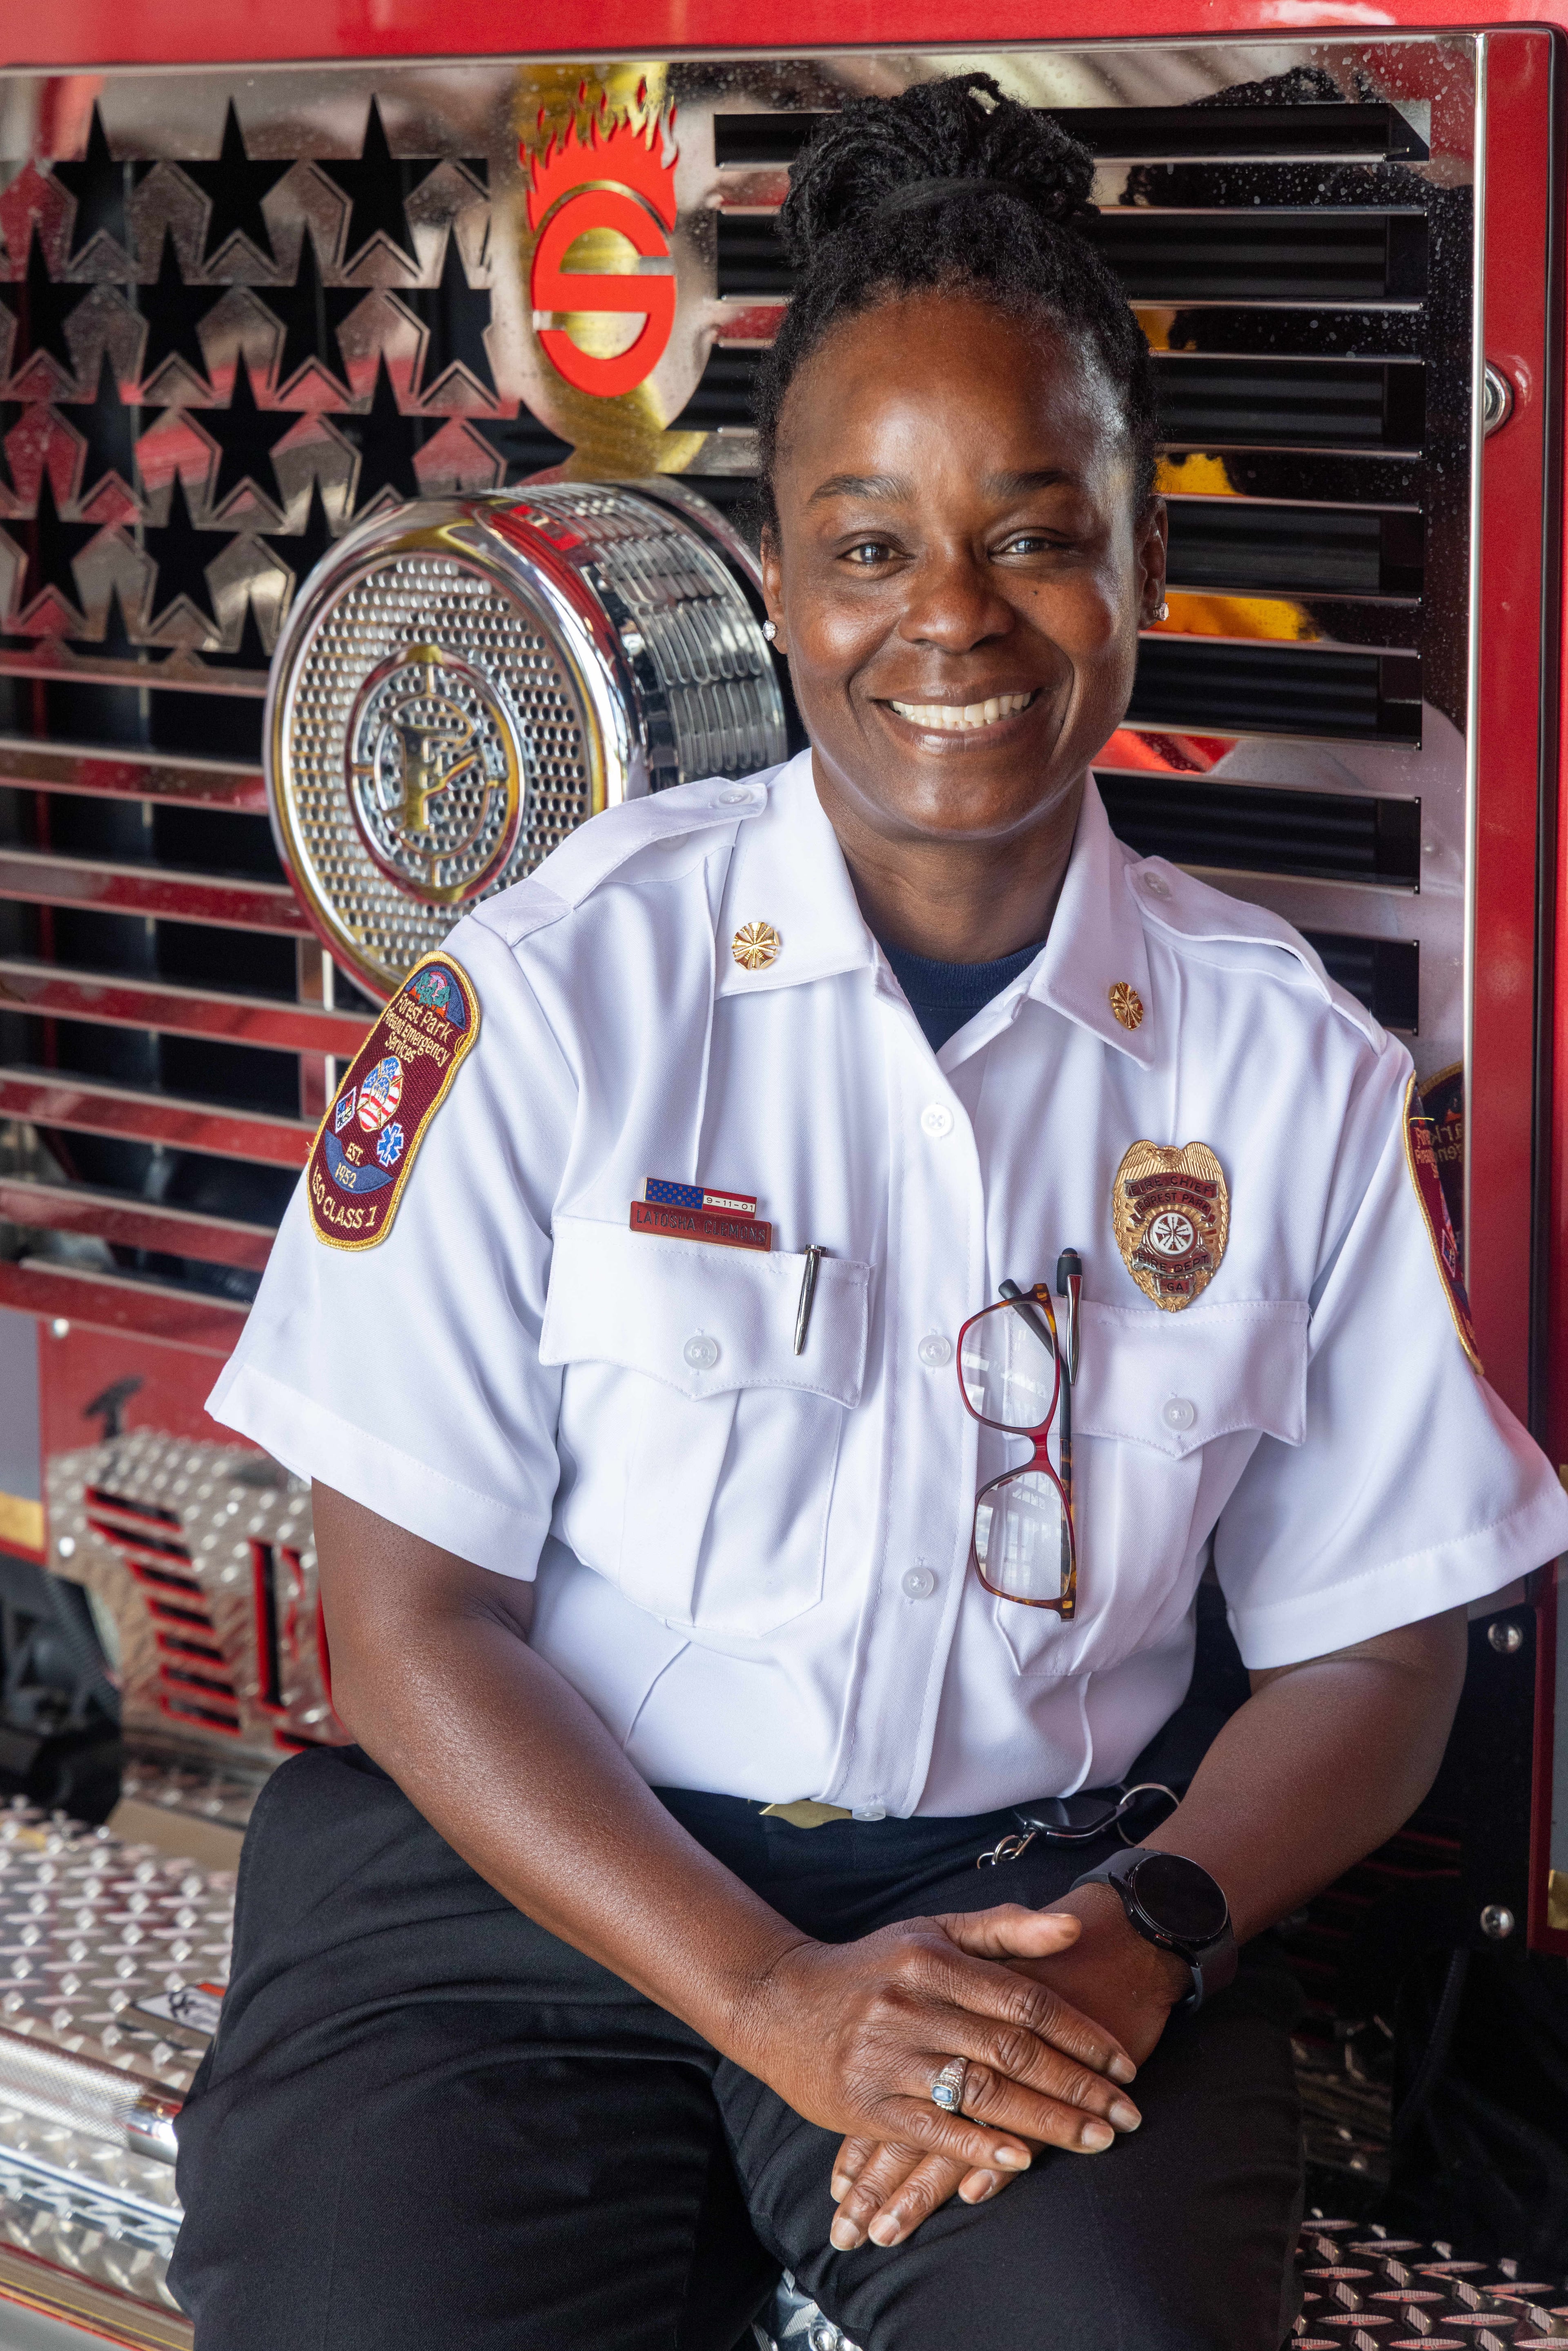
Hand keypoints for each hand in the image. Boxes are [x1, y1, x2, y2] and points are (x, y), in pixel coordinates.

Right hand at [736, 1902, 1142, 2204]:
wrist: (778, 2001)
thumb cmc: (870, 1965)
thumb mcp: (930, 1931)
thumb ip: (1003, 1929)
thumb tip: (1073, 1926)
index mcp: (932, 1960)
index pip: (1025, 2001)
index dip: (1082, 2034)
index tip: (1124, 2065)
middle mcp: (911, 2005)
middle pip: (1013, 2051)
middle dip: (1079, 2086)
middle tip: (1127, 2115)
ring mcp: (887, 2057)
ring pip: (982, 2094)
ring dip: (1047, 2122)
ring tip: (1096, 2141)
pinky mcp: (865, 2104)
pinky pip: (933, 2131)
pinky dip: (980, 2149)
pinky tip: (1021, 2161)